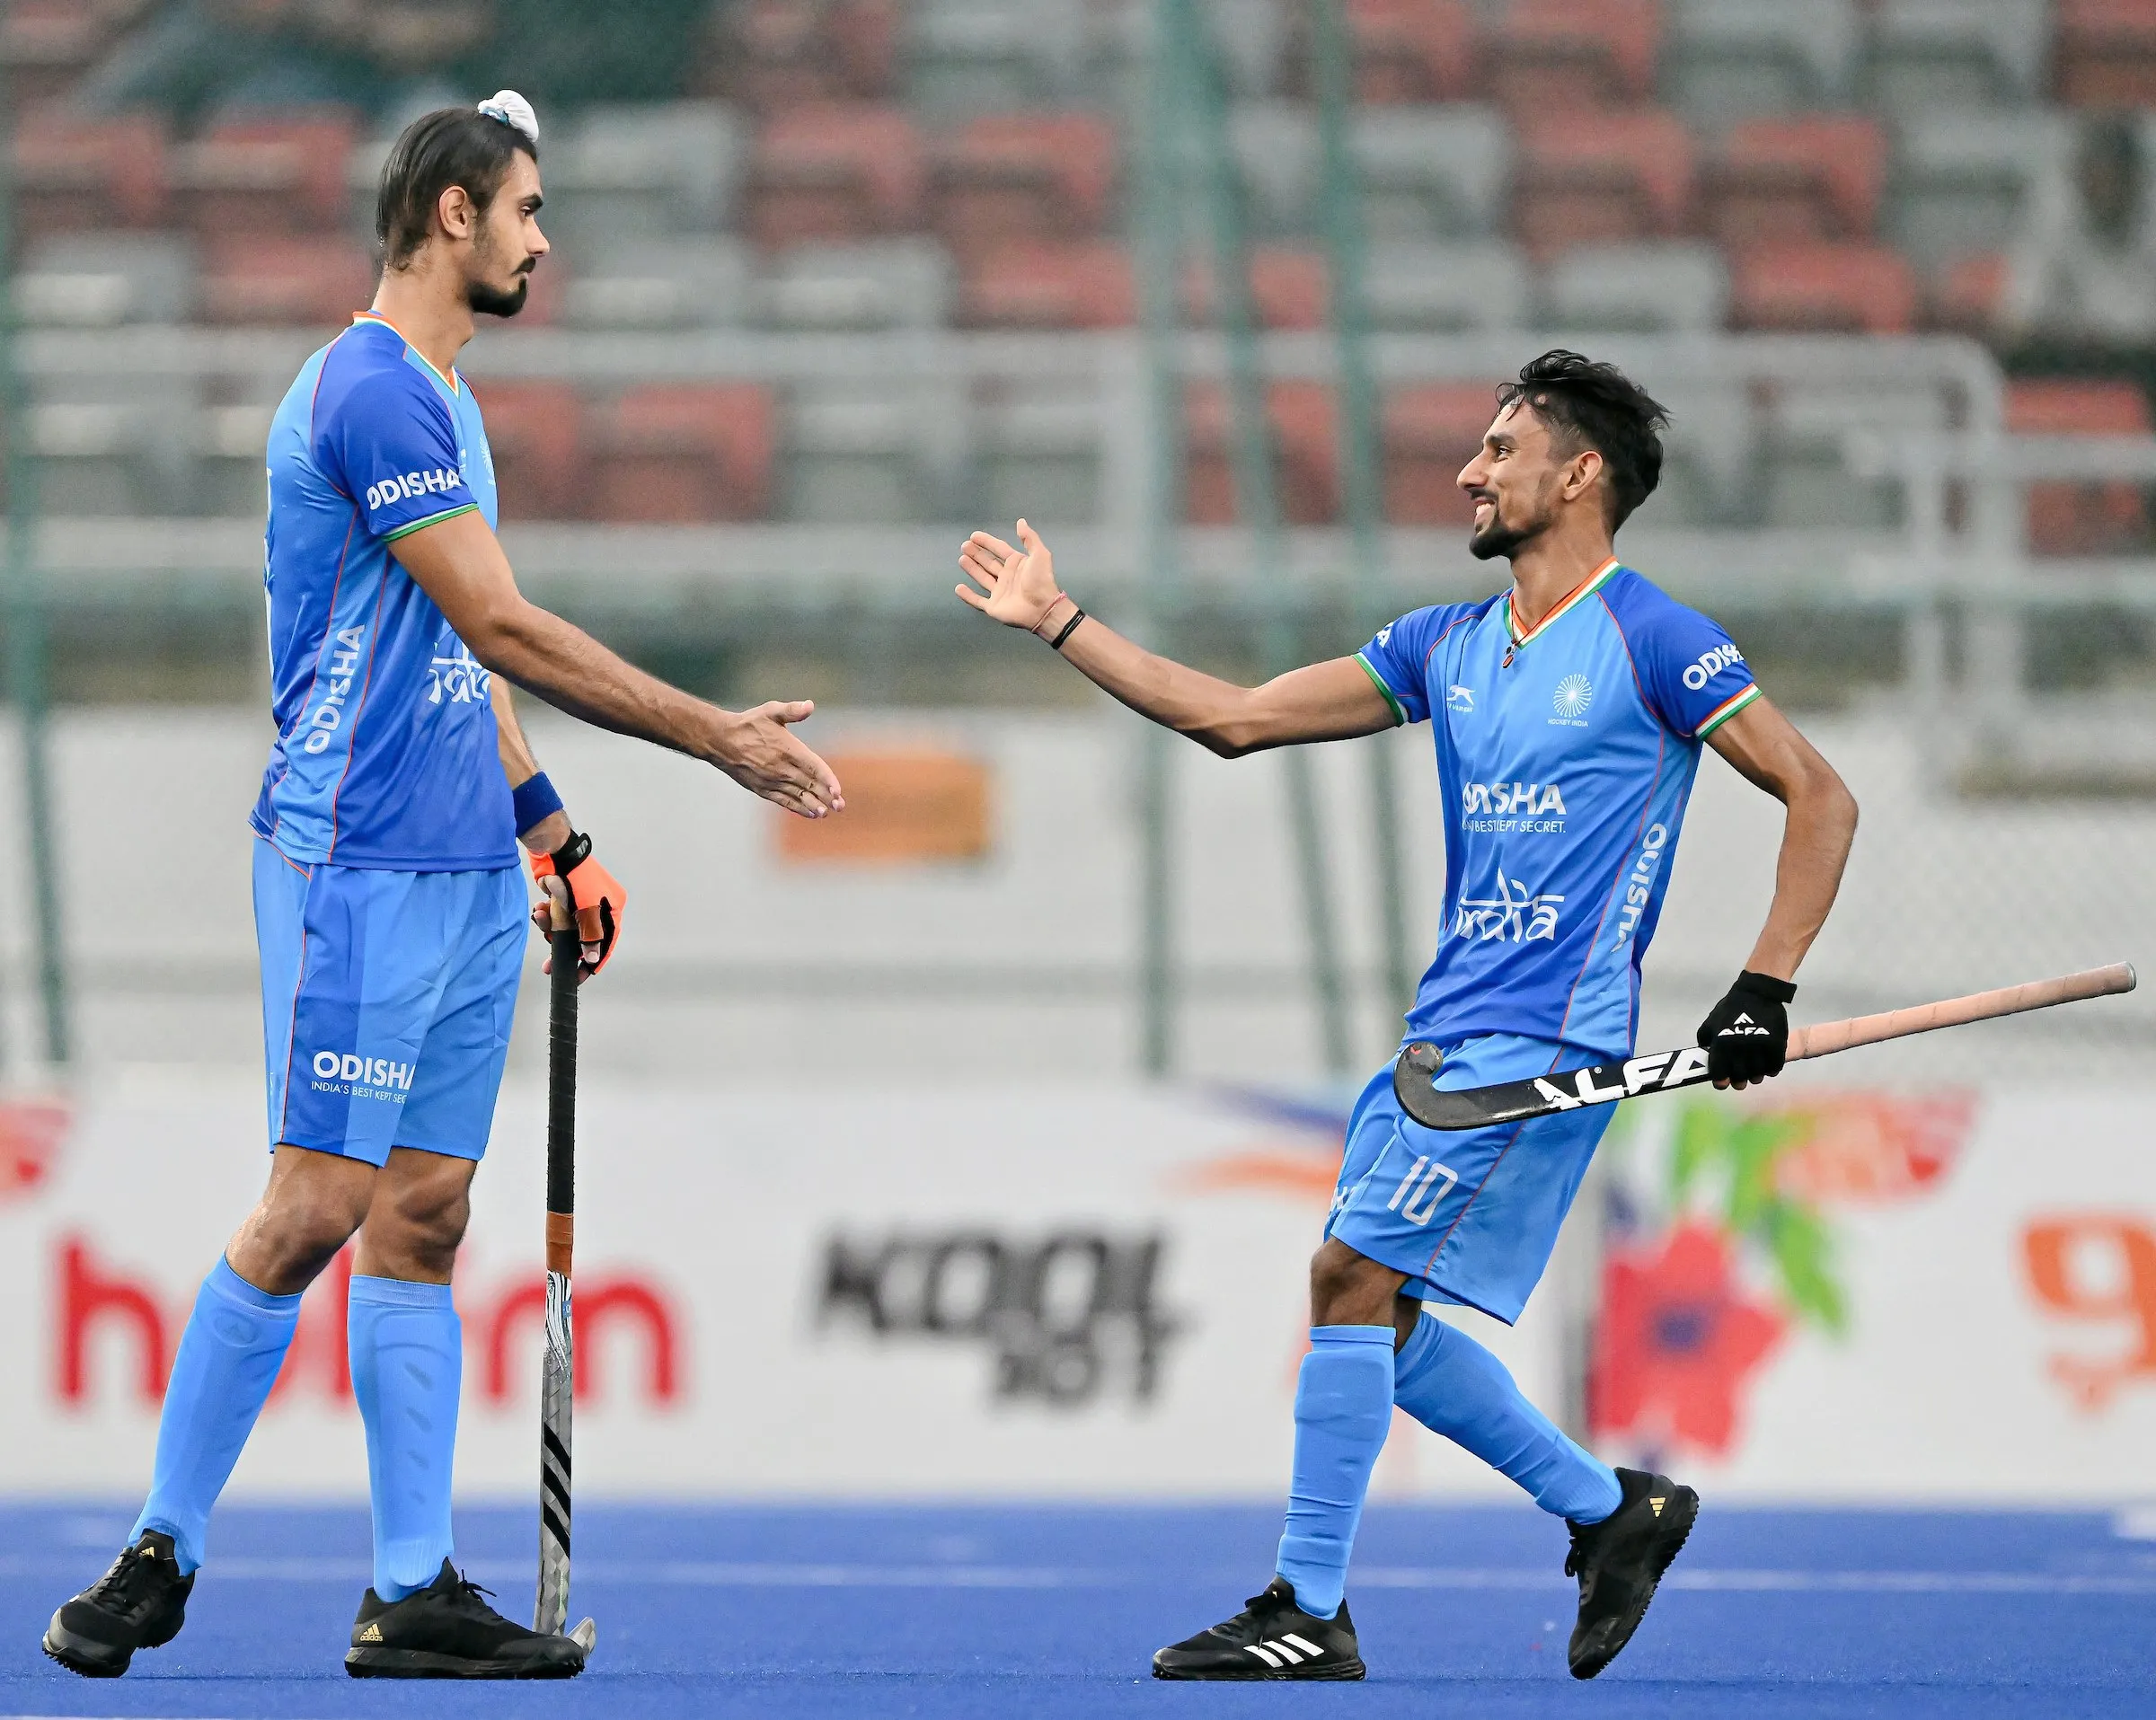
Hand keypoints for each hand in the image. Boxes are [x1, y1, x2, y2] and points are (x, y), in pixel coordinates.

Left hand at [530, 839, 624, 981]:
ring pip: (566, 929)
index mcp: (612, 907)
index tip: (582, 975)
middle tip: (551, 966)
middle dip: (565, 949)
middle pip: (583, 937)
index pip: (607, 940)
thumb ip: (591, 935)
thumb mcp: (588, 909)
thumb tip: (592, 958)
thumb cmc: (577, 877)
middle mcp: (598, 906)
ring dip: (551, 928)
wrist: (553, 851)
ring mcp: (579, 903)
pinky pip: (555, 917)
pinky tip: (539, 910)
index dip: (595, 959)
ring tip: (541, 919)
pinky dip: (546, 916)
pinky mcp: (562, 900)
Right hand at [704, 700, 844, 818]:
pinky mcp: (763, 789)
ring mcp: (772, 781)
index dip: (827, 779)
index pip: (813, 767)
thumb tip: (810, 705)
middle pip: (809, 785)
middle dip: (826, 796)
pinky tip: (811, 813)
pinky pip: (784, 801)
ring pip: (798, 796)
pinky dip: (798, 808)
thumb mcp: (770, 711)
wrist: (720, 740)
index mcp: (788, 749)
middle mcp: (781, 768)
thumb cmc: (748, 724)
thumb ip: (792, 710)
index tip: (838, 790)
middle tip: (841, 806)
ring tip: (828, 812)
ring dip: (814, 805)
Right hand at [957, 520, 1066, 631]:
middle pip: (988, 562)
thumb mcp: (1040, 554)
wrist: (1042, 608)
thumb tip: (1021, 521)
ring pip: (982, 578)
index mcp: (1017, 564)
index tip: (974, 536)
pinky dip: (968, 596)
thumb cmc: (1041, 580)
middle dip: (976, 554)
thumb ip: (1030, 538)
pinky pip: (978, 601)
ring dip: (972, 569)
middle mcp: (1007, 576)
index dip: (987, 542)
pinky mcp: (994, 607)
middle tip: (964, 546)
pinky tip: (958, 588)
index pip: (999, 549)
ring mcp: (999, 592)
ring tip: (962, 559)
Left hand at [1697, 970, 1796, 1089]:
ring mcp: (1759, 1046)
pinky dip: (1771, 1070)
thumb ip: (1705, 1039)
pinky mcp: (1776, 1044)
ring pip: (1758, 1073)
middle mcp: (1740, 1047)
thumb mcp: (1711, 1021)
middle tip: (1739, 1082)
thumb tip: (1702, 1056)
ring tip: (1754, 1076)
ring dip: (1755, 1077)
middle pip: (1739, 1075)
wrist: (1757, 993)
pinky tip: (1768, 1069)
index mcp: (1722, 1042)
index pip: (1719, 1070)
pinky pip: (1774, 1066)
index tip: (1722, 1083)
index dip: (1720, 1080)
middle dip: (1738, 1081)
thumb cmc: (1731, 1008)